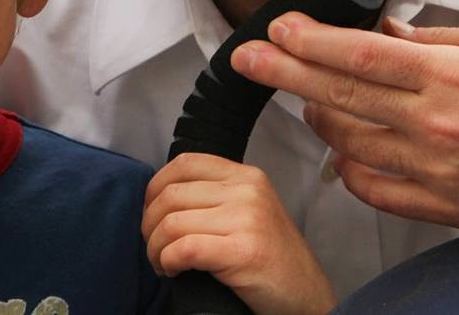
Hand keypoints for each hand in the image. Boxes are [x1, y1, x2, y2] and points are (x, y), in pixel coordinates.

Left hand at [143, 153, 336, 314]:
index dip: (156, 185)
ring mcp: (246, 219)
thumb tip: (162, 196)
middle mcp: (246, 191)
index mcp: (246, 175)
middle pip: (172, 195)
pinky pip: (185, 248)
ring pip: (173, 223)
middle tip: (152, 244)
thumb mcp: (249, 210)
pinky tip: (171, 270)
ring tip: (161, 261)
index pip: (185, 163)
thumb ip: (215, 195)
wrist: (308, 296)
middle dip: (150, 223)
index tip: (150, 209)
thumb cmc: (272, 258)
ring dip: (155, 247)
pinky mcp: (243, 251)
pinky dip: (168, 260)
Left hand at [231, 13, 458, 236]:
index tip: (277, 29)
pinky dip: (350, 170)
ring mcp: (439, 168)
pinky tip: (343, 153)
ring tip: (305, 102)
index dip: (309, 40)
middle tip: (246, 59)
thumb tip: (382, 32)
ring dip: (317, 119)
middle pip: (340, 93)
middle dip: (282, 72)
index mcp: (449, 75)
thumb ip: (434, 38)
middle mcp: (437, 122)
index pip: (359, 53)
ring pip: (350, 143)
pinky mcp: (447, 206)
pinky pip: (377, 192)